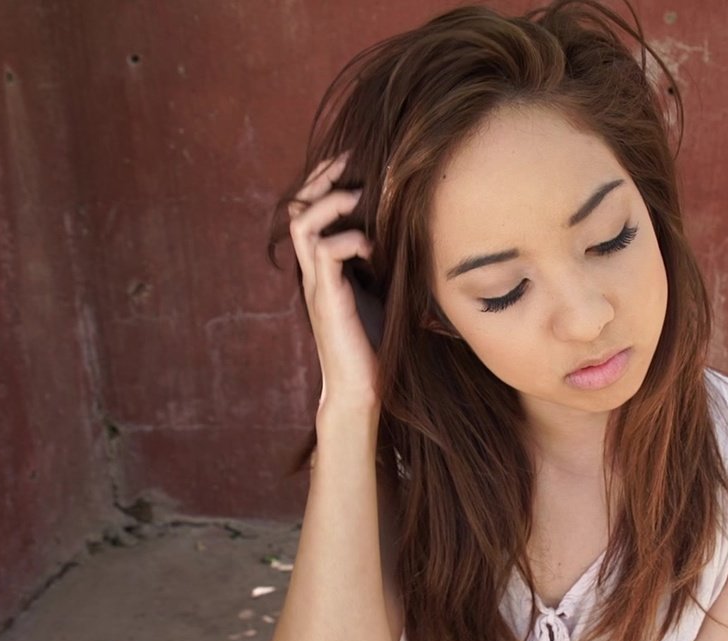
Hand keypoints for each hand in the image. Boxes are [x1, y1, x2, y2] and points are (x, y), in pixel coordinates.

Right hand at [287, 150, 379, 411]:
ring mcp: (318, 283)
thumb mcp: (387, 294)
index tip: (356, 163)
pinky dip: (349, 240)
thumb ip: (392, 266)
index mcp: (326, 266)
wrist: (363, 390)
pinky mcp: (327, 299)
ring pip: (303, 222)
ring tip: (360, 201)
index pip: (310, 209)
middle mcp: (316, 270)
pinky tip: (373, 249)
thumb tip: (430, 239)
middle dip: (323, 179)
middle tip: (352, 165)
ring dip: (332, 203)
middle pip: (298, 206)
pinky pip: (324, 252)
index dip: (327, 180)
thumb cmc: (378, 346)